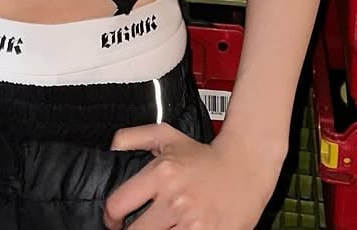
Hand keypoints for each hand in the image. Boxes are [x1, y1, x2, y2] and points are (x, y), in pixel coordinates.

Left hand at [102, 123, 281, 229]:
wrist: (245, 167)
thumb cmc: (203, 155)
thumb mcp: (167, 136)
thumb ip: (133, 137)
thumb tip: (110, 148)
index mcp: (162, 174)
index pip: (118, 204)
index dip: (111, 216)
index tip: (114, 220)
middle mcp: (175, 200)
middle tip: (135, 227)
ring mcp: (194, 223)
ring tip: (158, 229)